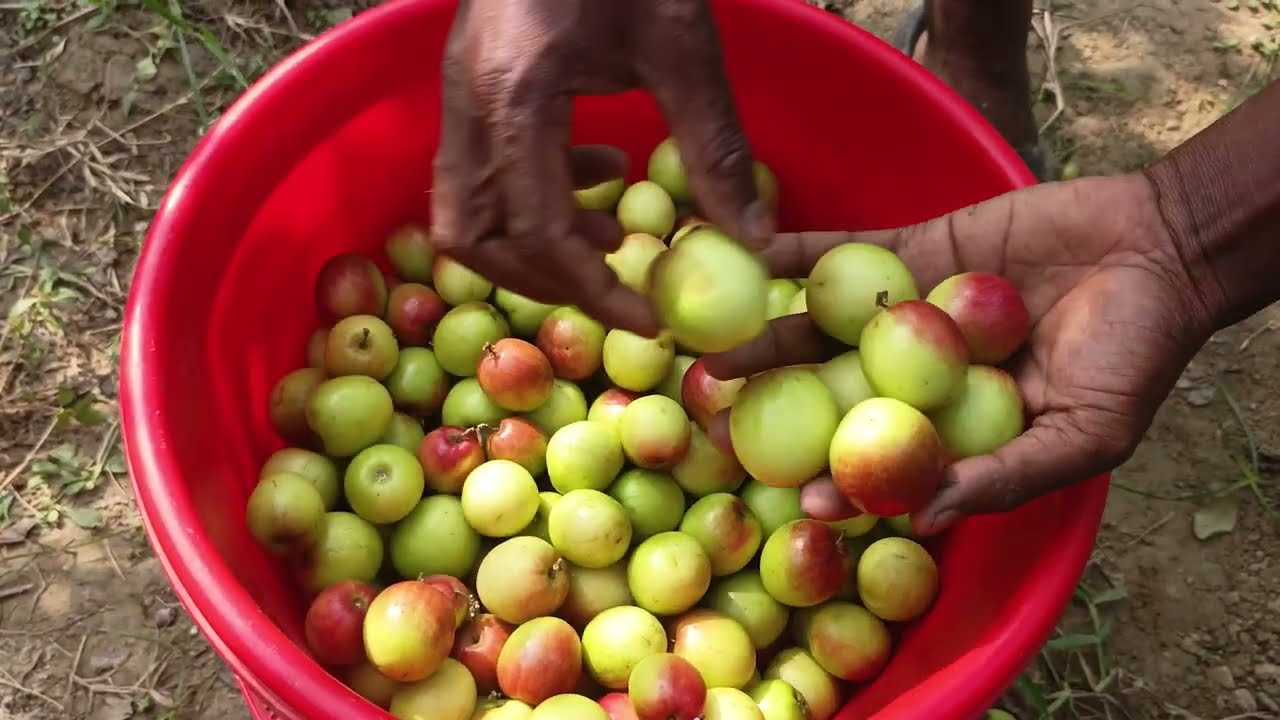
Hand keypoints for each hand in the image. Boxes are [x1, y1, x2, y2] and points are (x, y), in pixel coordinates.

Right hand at [430, 0, 772, 335]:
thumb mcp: (681, 43)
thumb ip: (712, 144)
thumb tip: (748, 240)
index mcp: (515, 95)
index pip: (537, 231)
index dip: (591, 293)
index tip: (647, 320)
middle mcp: (467, 103)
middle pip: (473, 237)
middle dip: (544, 280)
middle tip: (617, 286)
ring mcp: (457, 93)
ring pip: (462, 211)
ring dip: (530, 244)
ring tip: (605, 234)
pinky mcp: (469, 84)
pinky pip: (477, 172)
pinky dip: (530, 197)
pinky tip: (595, 168)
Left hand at [703, 173, 1216, 535]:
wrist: (1158, 248)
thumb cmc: (1134, 354)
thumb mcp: (1085, 434)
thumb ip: (1008, 475)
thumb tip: (926, 521)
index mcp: (949, 428)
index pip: (881, 463)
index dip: (839, 482)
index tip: (796, 499)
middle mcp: (913, 374)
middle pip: (830, 397)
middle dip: (772, 413)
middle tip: (711, 425)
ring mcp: (904, 314)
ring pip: (823, 330)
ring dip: (765, 337)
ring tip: (709, 351)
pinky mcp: (908, 253)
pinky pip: (841, 256)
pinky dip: (794, 255)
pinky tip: (745, 255)